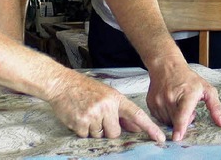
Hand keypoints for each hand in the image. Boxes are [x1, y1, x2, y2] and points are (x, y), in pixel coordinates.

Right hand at [46, 71, 165, 141]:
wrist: (61, 83)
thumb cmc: (84, 88)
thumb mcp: (106, 95)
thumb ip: (120, 112)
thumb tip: (135, 127)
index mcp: (115, 98)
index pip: (136, 114)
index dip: (149, 127)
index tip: (159, 138)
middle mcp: (106, 106)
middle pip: (115, 133)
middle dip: (107, 129)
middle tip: (97, 116)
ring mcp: (93, 114)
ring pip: (100, 136)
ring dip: (94, 129)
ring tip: (86, 113)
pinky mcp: (81, 122)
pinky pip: (87, 136)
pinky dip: (82, 129)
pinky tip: (78, 116)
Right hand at [146, 62, 220, 140]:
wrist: (166, 66)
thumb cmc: (187, 78)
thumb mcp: (206, 89)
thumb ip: (215, 107)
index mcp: (187, 94)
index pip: (182, 114)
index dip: (180, 127)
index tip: (177, 137)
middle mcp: (170, 97)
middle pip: (175, 121)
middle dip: (183, 121)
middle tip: (187, 108)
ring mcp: (158, 100)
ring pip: (166, 121)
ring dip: (173, 119)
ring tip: (177, 105)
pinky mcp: (151, 102)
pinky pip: (158, 118)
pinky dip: (165, 116)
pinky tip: (169, 105)